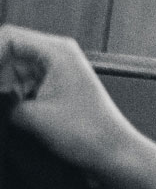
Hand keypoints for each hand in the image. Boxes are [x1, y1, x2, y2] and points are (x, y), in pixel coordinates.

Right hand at [0, 25, 135, 176]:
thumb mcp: (30, 116)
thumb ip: (1, 102)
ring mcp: (54, 71)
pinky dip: (8, 97)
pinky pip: (19, 85)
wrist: (111, 150)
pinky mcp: (51, 89)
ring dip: (2, 87)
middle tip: (1, 103)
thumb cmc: (85, 131)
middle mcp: (56, 55)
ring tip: (9, 108)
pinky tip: (8, 110)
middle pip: (6, 53)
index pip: (8, 37)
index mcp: (57, 50)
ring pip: (9, 71)